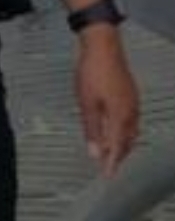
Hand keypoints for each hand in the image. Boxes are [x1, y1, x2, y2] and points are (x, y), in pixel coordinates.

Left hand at [74, 26, 139, 176]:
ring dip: (122, 142)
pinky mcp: (130, 94)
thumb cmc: (93, 72)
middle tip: (108, 165)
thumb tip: (94, 152)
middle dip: (118, 155)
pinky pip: (130, 119)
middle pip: (127, 141)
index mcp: (121, 116)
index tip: (107, 175)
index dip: (112, 162)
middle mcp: (131, 112)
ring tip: (110, 149)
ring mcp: (133, 102)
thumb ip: (91, 129)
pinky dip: (123, 129)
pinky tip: (114, 127)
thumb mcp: (87, 103)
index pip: (118, 147)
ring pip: (130, 130)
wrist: (103, 45)